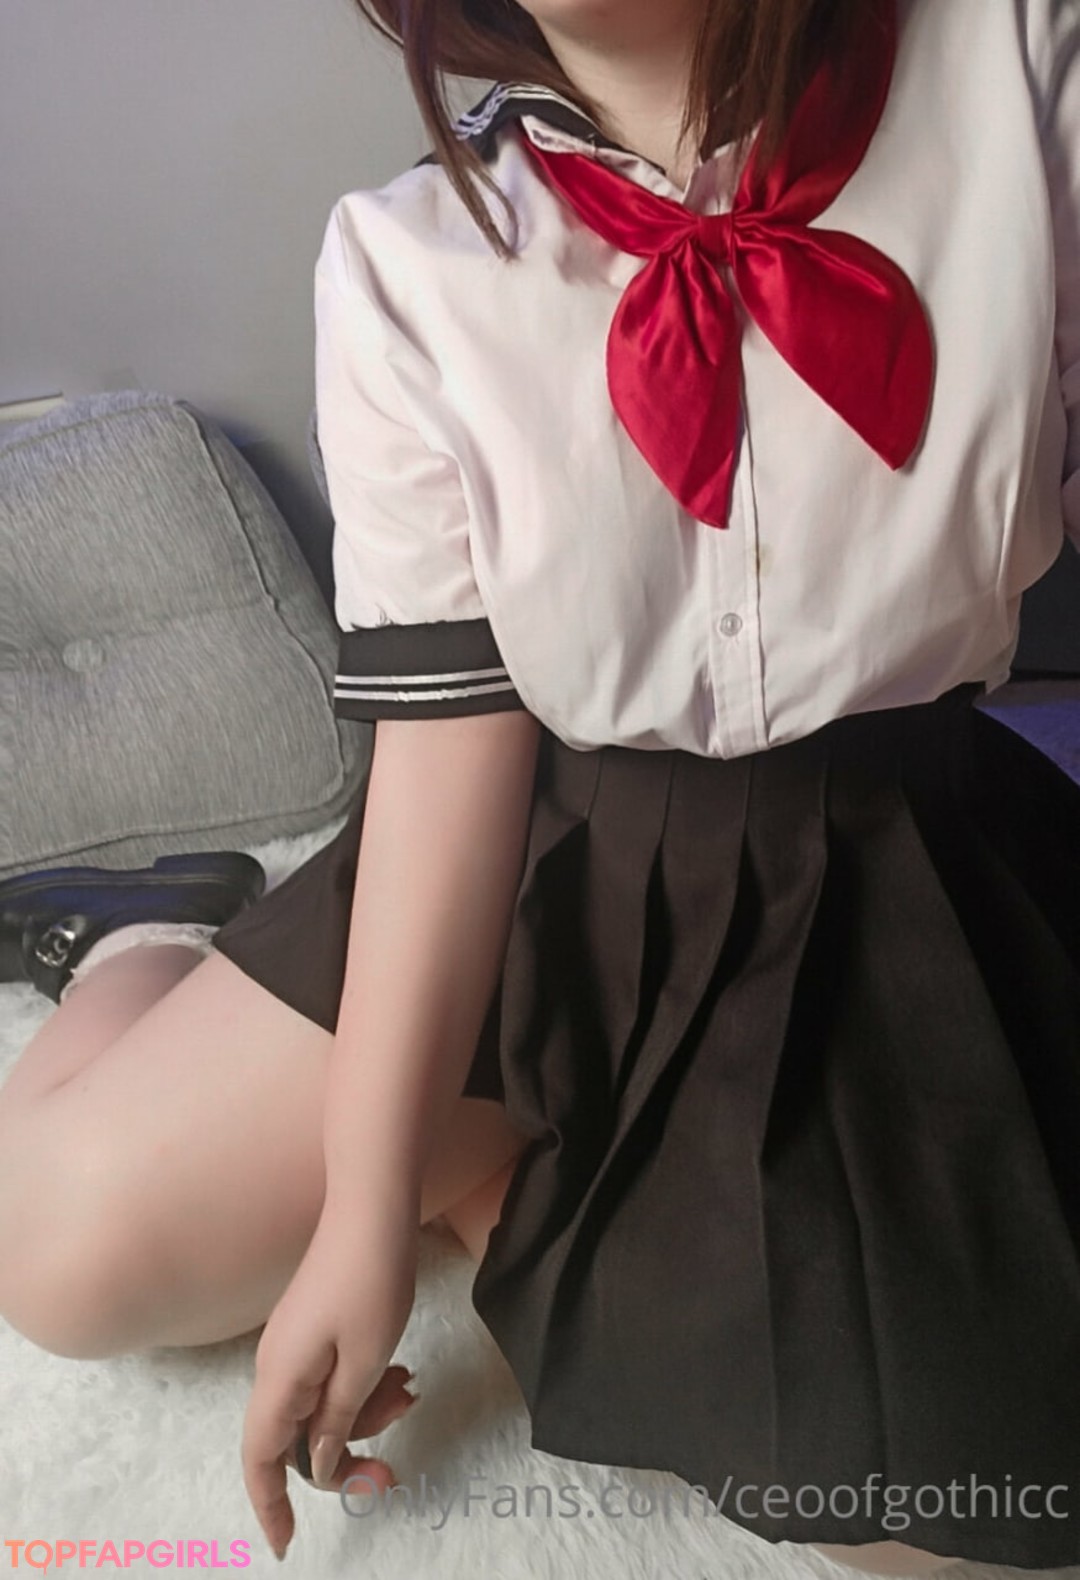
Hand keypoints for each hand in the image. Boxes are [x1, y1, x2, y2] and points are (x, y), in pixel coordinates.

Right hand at [241, 1201, 420, 1560]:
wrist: (372, 1205)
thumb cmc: (372, 1278)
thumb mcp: (366, 1360)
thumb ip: (338, 1417)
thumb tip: (314, 1460)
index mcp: (280, 1376)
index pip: (259, 1457)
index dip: (269, 1505)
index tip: (287, 1545)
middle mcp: (277, 1363)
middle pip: (295, 1437)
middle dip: (344, 1454)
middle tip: (393, 1463)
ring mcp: (294, 1342)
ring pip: (320, 1407)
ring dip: (363, 1414)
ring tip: (409, 1392)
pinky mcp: (314, 1326)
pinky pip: (331, 1376)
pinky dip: (364, 1386)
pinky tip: (400, 1373)